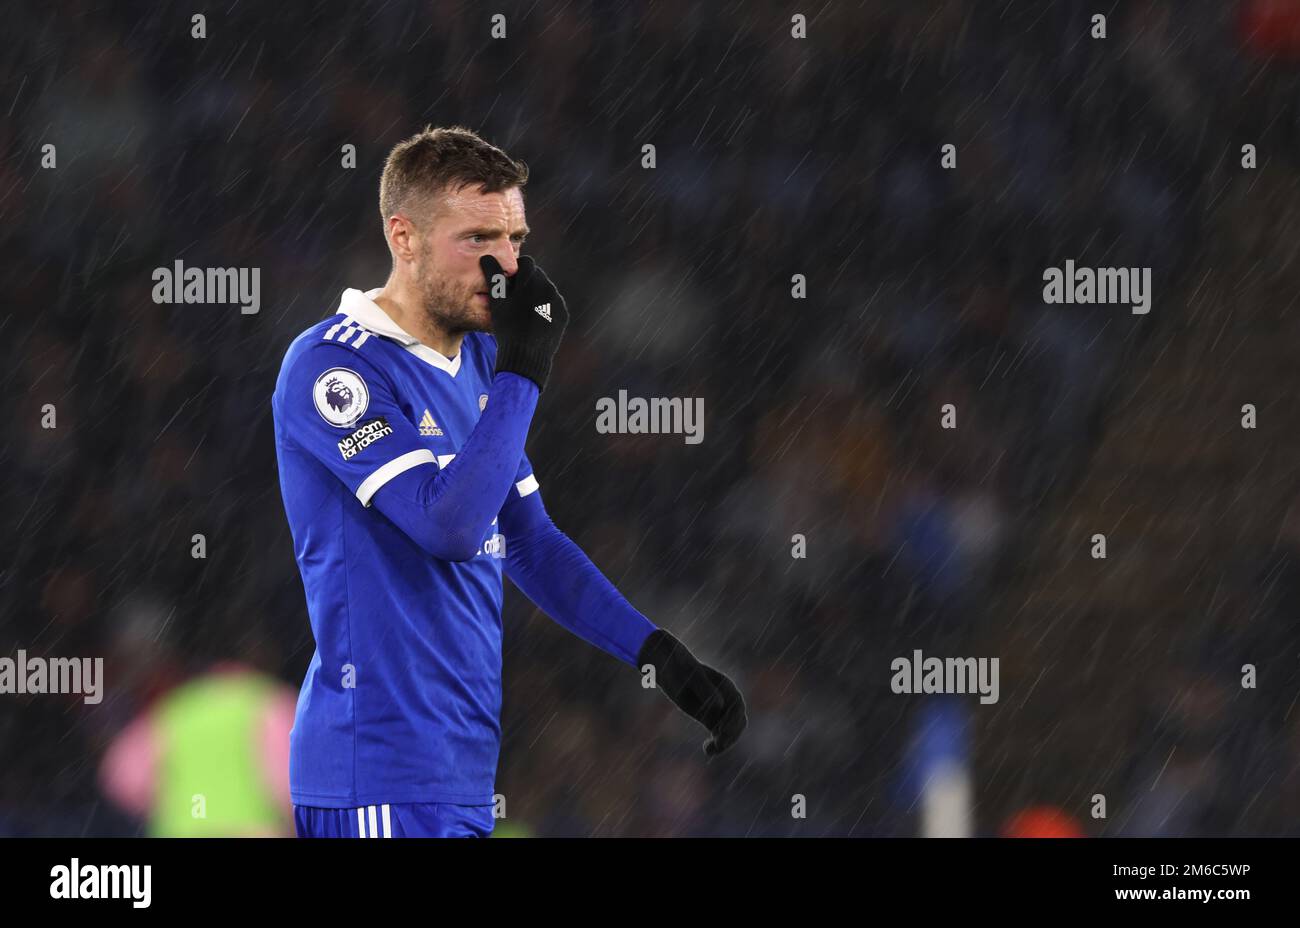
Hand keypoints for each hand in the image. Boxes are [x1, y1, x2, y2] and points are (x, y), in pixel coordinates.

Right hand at [480, 254, 568, 391]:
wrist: (527, 356)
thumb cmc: (507, 326)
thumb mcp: (497, 301)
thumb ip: (493, 275)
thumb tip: (487, 257)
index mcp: (532, 280)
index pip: (526, 263)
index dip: (515, 271)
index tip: (509, 283)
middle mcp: (549, 287)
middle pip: (537, 275)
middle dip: (527, 282)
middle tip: (514, 297)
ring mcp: (558, 301)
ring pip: (546, 289)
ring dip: (536, 294)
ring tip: (523, 311)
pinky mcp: (563, 314)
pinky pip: (553, 304)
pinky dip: (544, 307)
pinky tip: (533, 320)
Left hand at [637, 629, 747, 755]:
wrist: (669, 667)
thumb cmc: (679, 667)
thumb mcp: (690, 676)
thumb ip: (704, 689)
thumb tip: (719, 706)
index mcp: (725, 686)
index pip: (737, 707)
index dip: (732, 721)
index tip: (720, 732)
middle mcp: (726, 698)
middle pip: (739, 721)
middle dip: (731, 735)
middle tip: (718, 744)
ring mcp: (719, 709)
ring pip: (731, 731)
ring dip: (725, 742)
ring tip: (710, 750)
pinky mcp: (710, 718)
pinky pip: (720, 734)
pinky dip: (717, 743)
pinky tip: (707, 749)